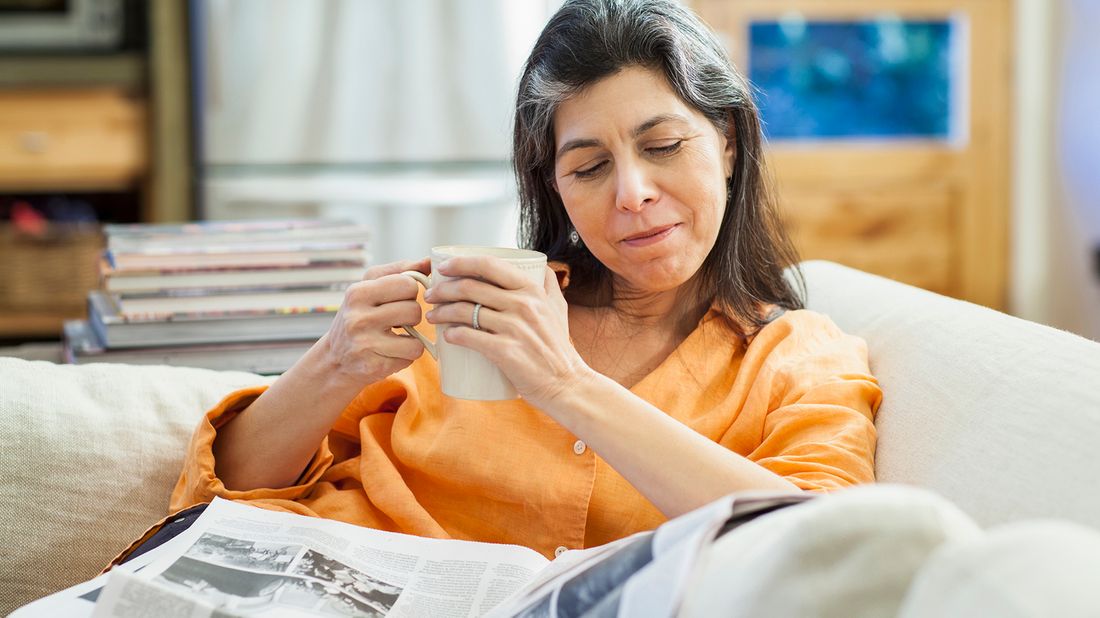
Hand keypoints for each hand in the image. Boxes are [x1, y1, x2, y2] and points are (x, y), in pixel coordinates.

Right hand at [320, 257, 430, 385]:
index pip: (407, 284)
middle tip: (397, 320)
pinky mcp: (374, 367)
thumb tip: (428, 261)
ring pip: (416, 339)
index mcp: (358, 293)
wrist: (335, 359)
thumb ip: (400, 271)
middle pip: (414, 311)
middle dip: (412, 316)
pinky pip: (410, 358)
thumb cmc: (359, 316)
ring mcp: (365, 345)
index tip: (399, 299)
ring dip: (412, 339)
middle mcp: (358, 318)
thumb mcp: (370, 287)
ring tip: (395, 337)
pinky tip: (390, 352)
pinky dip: (405, 355)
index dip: (409, 292)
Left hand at [423, 256, 590, 408]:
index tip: (443, 268)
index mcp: (531, 290)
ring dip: (441, 311)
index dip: (460, 263)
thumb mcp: (559, 309)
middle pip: (470, 287)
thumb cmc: (559, 349)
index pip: (489, 265)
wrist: (567, 384)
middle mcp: (523, 305)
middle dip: (443, 289)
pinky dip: (452, 335)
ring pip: (465, 311)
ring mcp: (514, 328)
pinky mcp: (505, 352)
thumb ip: (549, 285)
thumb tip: (540, 266)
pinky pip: (469, 337)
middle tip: (432, 295)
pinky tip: (447, 335)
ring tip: (433, 316)